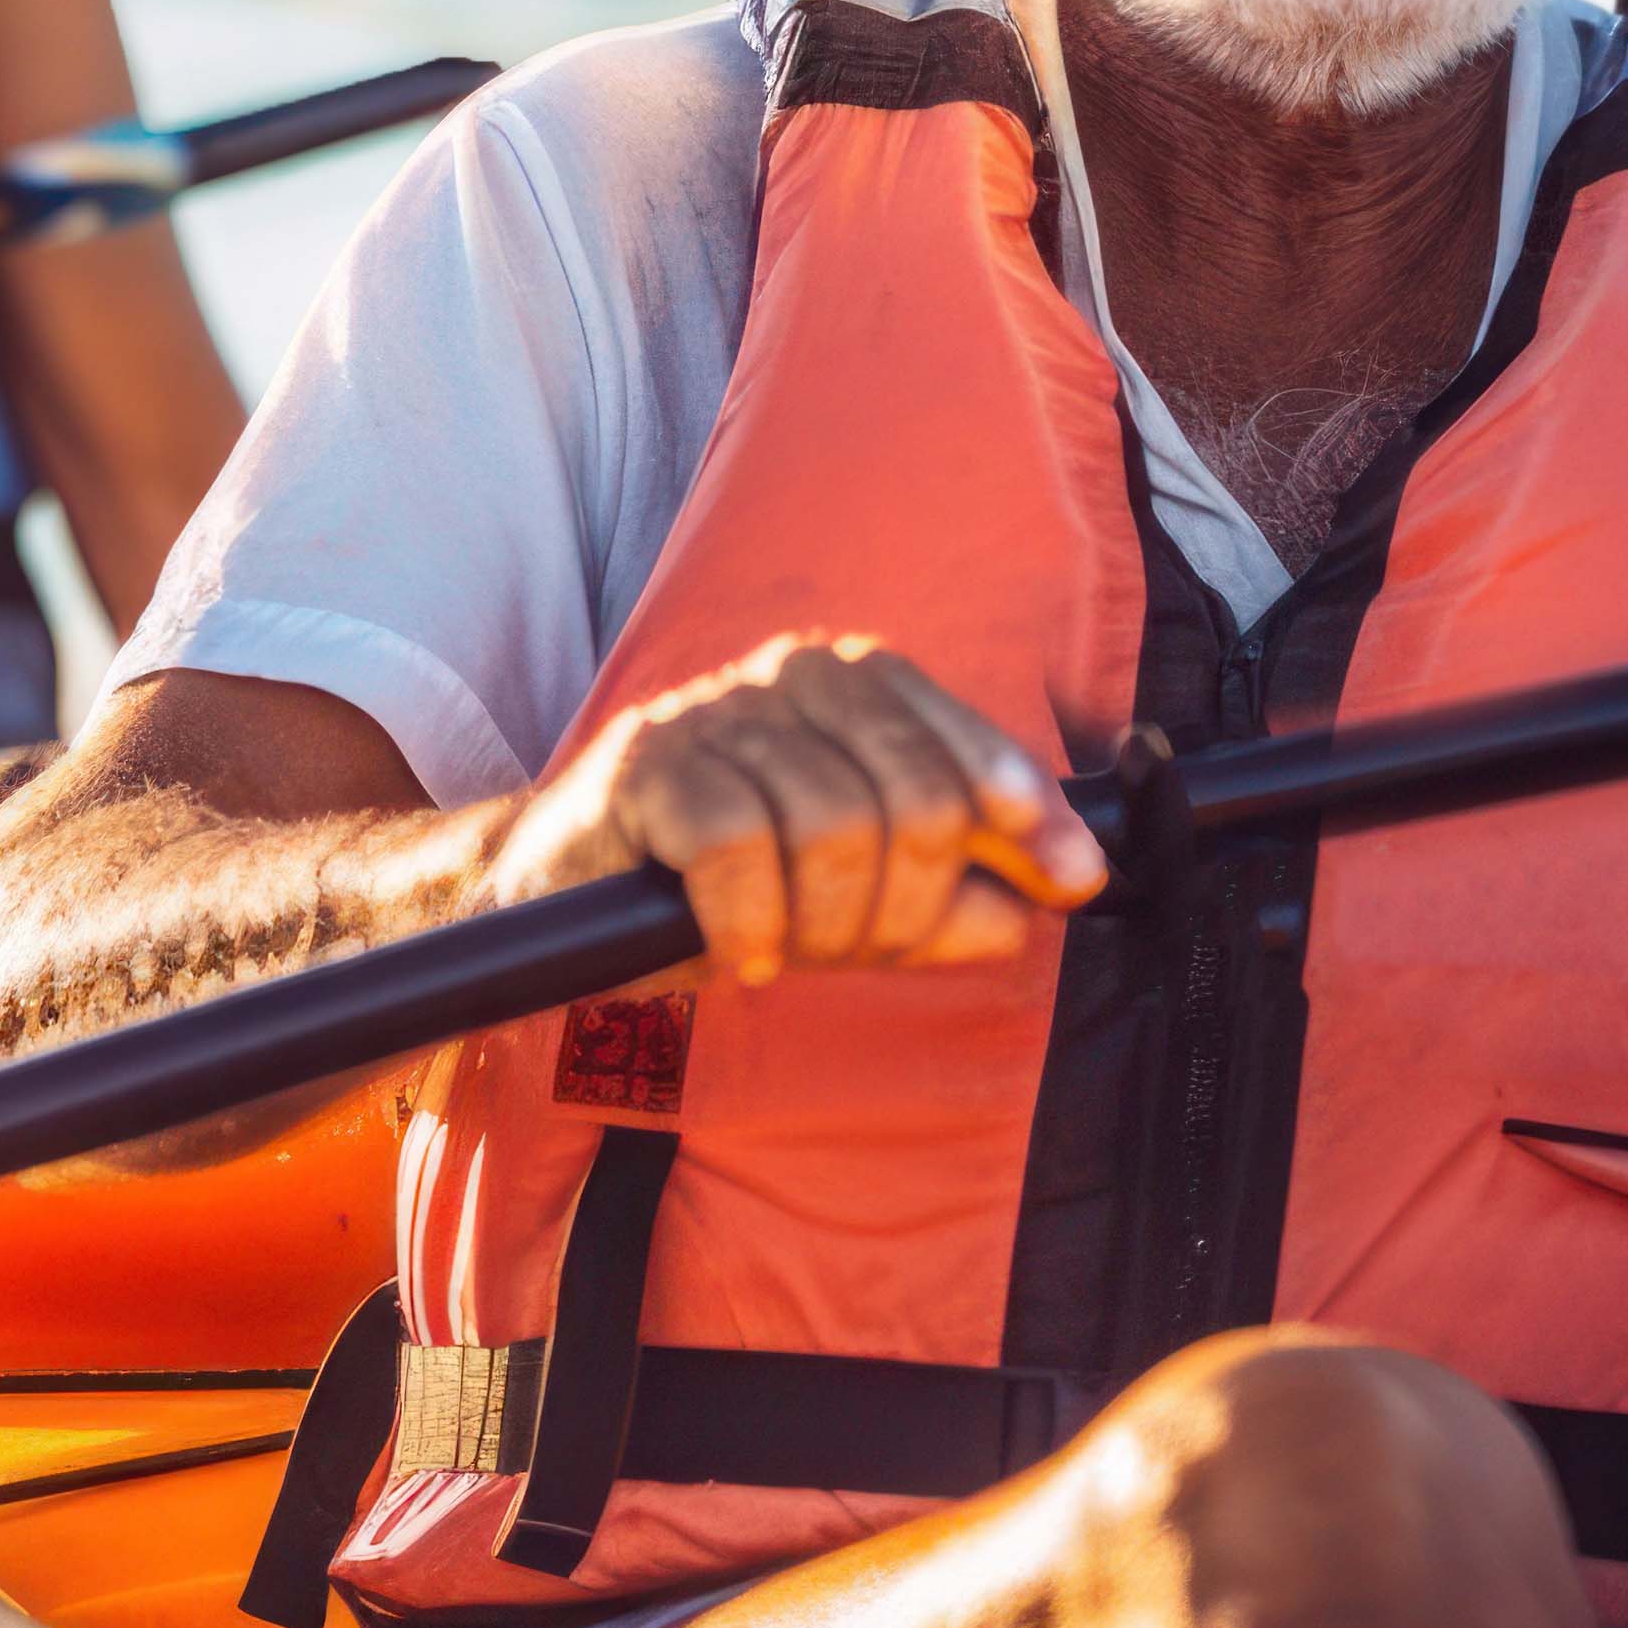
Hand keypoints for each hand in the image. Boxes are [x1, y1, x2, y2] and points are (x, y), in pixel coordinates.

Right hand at [491, 636, 1108, 982]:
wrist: (558, 898)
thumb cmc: (717, 887)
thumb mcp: (851, 898)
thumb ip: (945, 897)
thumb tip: (1040, 902)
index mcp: (845, 687)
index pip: (958, 737)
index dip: (1022, 808)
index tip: (1069, 877)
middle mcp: (784, 679)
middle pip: (914, 797)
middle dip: (905, 904)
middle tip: (851, 947)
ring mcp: (710, 716)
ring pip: (832, 827)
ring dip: (823, 924)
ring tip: (786, 947)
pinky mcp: (643, 768)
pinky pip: (737, 852)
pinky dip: (752, 928)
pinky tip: (739, 949)